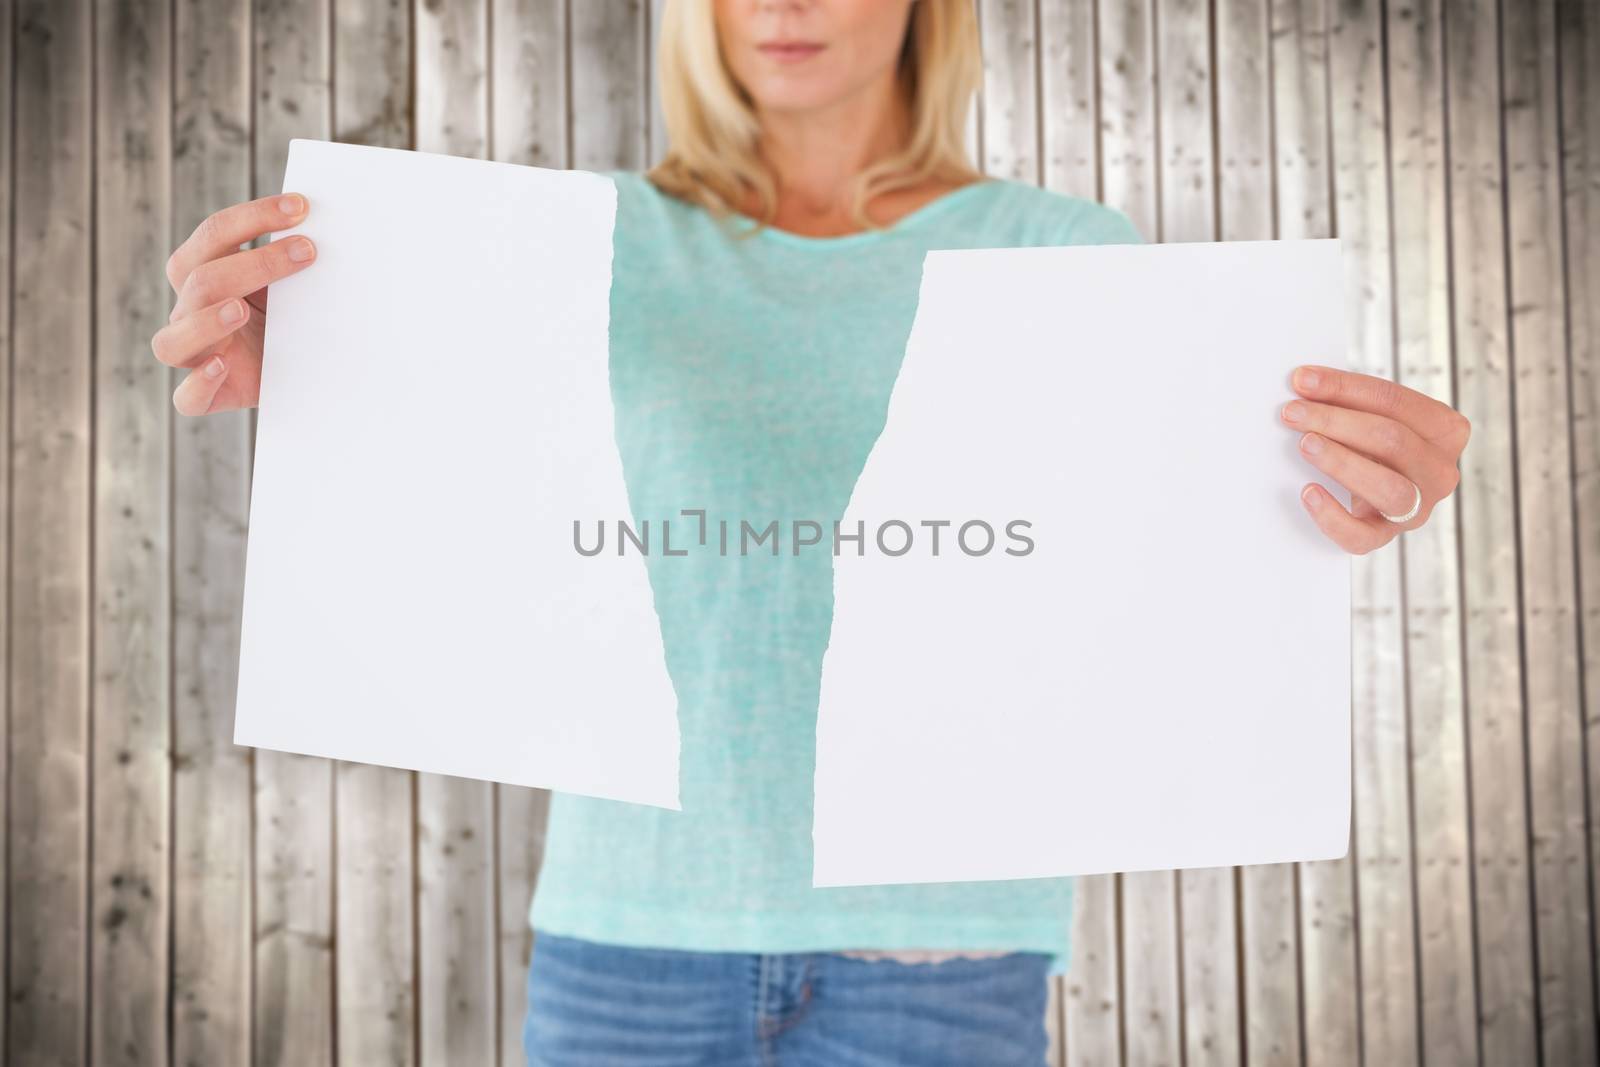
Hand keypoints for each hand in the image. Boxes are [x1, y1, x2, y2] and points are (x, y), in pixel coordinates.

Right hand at [153, 193, 317, 414]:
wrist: (302, 373)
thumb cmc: (292, 320)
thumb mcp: (293, 288)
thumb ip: (295, 259)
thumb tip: (332, 224)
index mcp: (205, 273)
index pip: (214, 235)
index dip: (254, 216)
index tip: (301, 206)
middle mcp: (191, 312)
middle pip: (198, 280)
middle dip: (254, 262)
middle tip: (307, 251)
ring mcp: (196, 356)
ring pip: (173, 341)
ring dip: (206, 321)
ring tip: (241, 309)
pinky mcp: (210, 397)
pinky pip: (187, 398)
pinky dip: (198, 384)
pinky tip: (222, 366)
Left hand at [1280, 365, 1469, 553]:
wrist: (1376, 493)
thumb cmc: (1373, 445)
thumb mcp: (1374, 417)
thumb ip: (1351, 401)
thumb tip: (1304, 382)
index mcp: (1445, 429)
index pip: (1395, 401)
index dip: (1346, 388)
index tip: (1303, 380)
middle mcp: (1439, 471)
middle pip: (1392, 441)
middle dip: (1336, 422)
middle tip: (1293, 413)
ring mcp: (1418, 509)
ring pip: (1388, 488)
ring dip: (1341, 462)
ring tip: (1305, 444)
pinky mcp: (1387, 537)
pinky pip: (1362, 537)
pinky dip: (1332, 516)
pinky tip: (1308, 493)